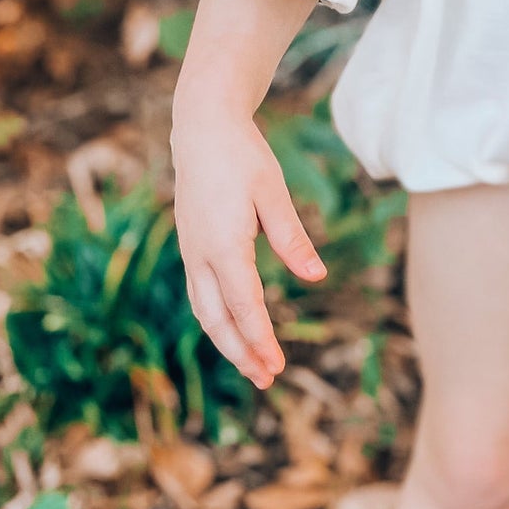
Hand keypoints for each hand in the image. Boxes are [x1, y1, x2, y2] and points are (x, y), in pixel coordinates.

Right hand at [171, 108, 326, 388]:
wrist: (201, 127)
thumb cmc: (242, 156)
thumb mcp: (274, 193)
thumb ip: (293, 238)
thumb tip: (317, 277)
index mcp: (223, 246)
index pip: (245, 307)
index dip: (261, 341)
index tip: (278, 367)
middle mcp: (200, 255)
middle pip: (218, 320)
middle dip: (242, 353)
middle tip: (267, 380)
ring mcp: (191, 251)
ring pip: (205, 310)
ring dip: (228, 341)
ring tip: (253, 364)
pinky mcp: (191, 245)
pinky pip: (202, 294)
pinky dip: (218, 318)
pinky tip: (236, 327)